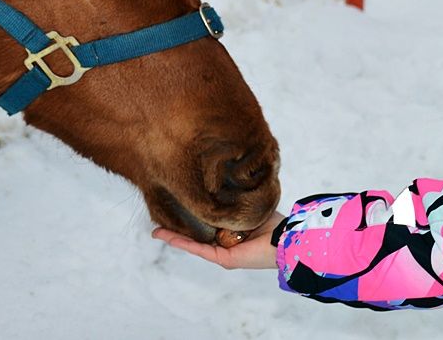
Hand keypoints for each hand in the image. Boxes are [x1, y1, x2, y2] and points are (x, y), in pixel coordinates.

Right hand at [152, 211, 284, 269]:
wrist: (286, 238)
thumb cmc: (272, 222)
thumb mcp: (248, 205)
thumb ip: (233, 199)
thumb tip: (220, 183)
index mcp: (230, 231)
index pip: (205, 223)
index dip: (190, 215)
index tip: (174, 205)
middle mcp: (225, 243)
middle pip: (196, 235)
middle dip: (176, 228)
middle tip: (157, 220)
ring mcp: (223, 252)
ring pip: (193, 243)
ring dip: (174, 237)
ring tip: (156, 231)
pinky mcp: (224, 258)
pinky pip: (199, 249)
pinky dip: (183, 243)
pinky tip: (168, 237)